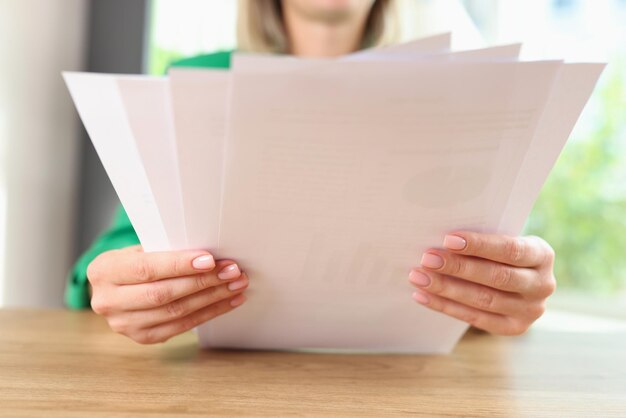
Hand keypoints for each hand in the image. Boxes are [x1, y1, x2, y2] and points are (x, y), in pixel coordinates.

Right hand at [87, 245, 247, 343]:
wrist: (117, 285)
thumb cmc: (136, 260)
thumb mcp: (140, 248)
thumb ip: (164, 250)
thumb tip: (208, 254)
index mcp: (104, 271)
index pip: (146, 268)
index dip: (179, 265)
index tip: (210, 260)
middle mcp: (108, 301)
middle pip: (163, 294)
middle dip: (203, 282)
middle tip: (232, 272)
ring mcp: (123, 324)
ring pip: (175, 312)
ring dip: (212, 298)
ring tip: (236, 285)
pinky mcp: (143, 337)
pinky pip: (181, 326)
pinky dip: (209, 313)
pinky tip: (228, 301)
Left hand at [408, 231, 555, 334]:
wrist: (519, 279)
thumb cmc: (500, 252)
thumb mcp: (501, 239)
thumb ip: (482, 240)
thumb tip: (441, 240)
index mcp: (542, 254)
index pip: (510, 249)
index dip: (479, 245)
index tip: (448, 239)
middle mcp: (542, 284)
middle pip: (496, 277)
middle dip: (458, 267)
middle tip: (427, 259)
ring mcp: (530, 310)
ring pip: (484, 300)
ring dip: (446, 288)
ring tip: (418, 276)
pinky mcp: (513, 327)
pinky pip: (474, 318)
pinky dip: (445, 306)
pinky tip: (422, 295)